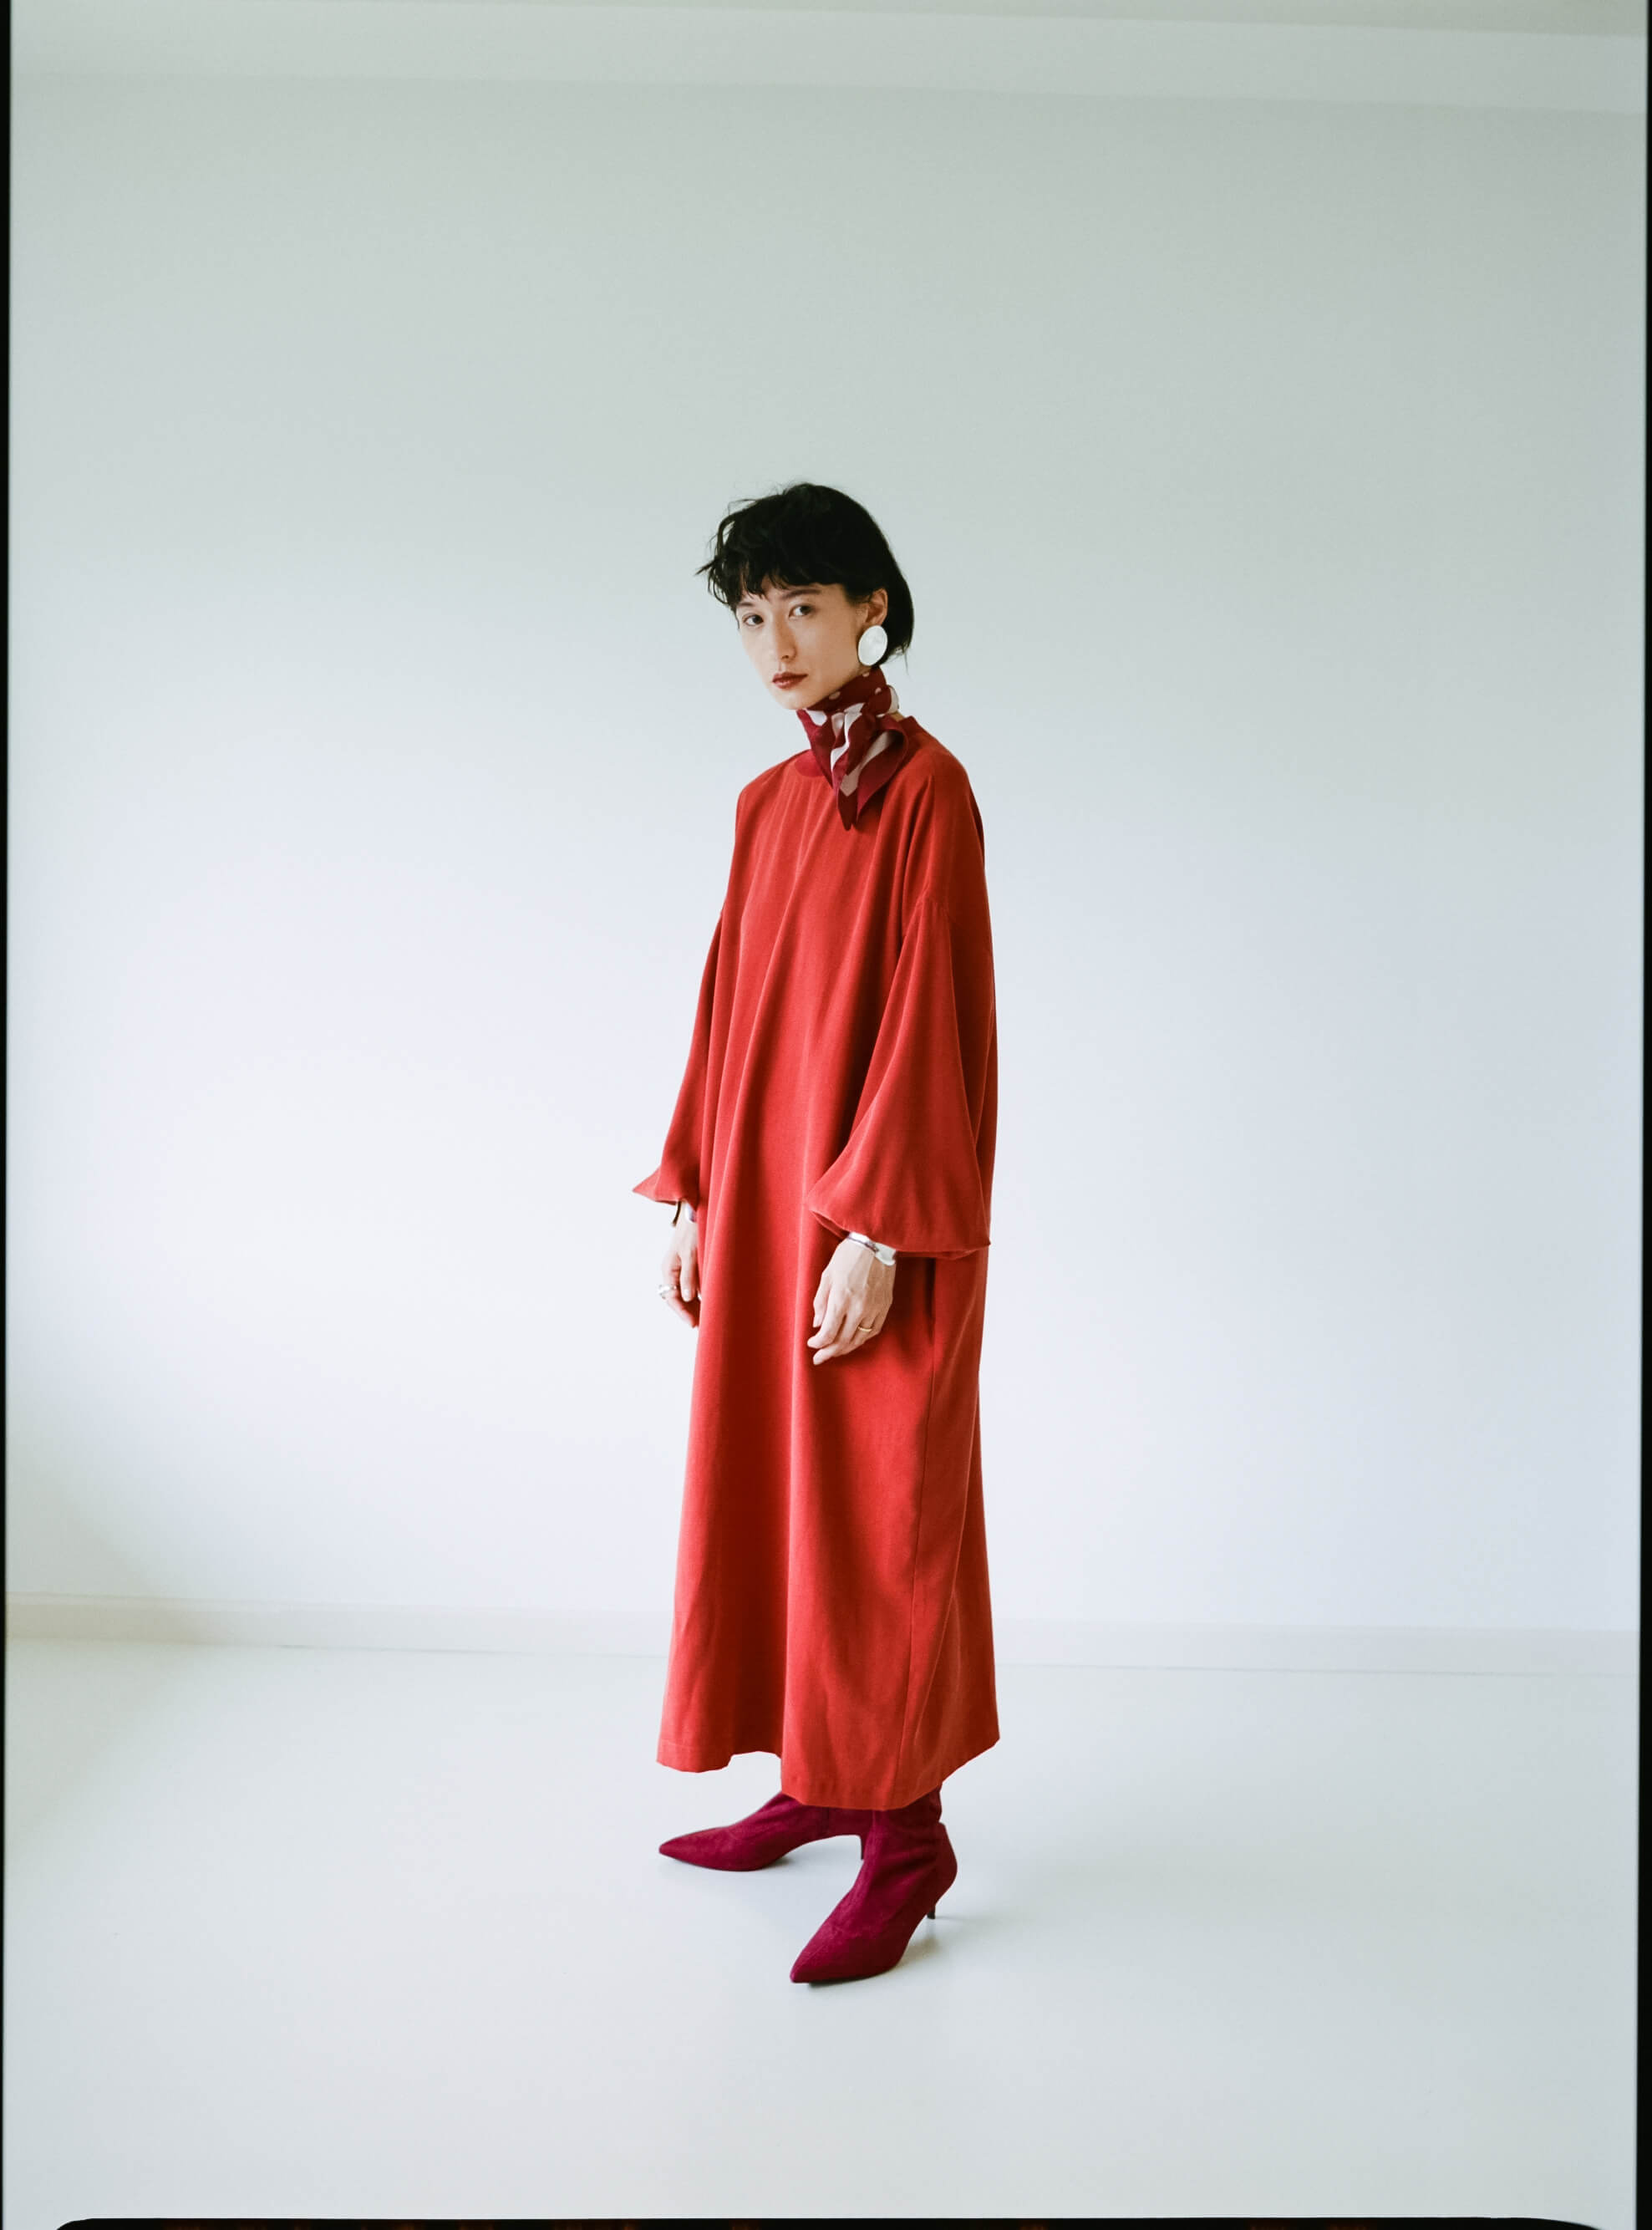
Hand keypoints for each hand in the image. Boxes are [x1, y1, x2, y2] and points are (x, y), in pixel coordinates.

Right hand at [658, 1217, 698, 1325]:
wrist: (696, 1211)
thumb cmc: (692, 1230)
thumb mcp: (691, 1254)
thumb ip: (689, 1276)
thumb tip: (686, 1297)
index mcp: (669, 1269)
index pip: (672, 1297)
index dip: (682, 1312)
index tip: (692, 1323)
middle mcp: (674, 1271)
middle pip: (678, 1298)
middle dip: (688, 1312)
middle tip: (701, 1326)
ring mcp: (683, 1269)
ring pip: (686, 1294)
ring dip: (694, 1305)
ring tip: (707, 1318)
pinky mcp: (692, 1266)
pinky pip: (693, 1286)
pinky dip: (699, 1295)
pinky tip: (709, 1302)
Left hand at [808, 1237, 894, 1363]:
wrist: (876, 1244)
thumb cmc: (848, 1256)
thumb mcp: (827, 1275)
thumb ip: (820, 1302)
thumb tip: (818, 1324)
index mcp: (841, 1299)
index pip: (828, 1333)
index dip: (818, 1343)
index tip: (811, 1344)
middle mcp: (859, 1308)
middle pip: (843, 1341)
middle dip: (828, 1352)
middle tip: (819, 1359)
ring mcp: (874, 1309)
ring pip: (859, 1339)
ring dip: (844, 1349)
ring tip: (834, 1353)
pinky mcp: (885, 1307)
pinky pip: (873, 1331)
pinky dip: (862, 1339)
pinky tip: (853, 1341)